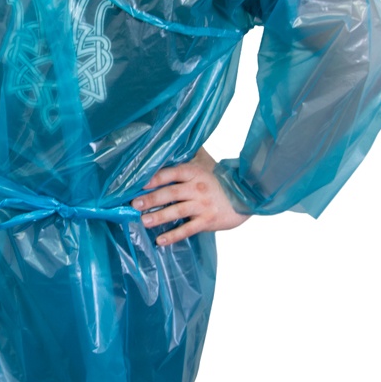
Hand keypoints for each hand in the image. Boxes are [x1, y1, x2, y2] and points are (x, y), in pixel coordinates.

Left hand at [130, 147, 251, 245]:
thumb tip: (174, 139)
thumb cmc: (220, 178)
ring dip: (159, 216)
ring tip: (143, 221)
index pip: (172, 172)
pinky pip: (188, 229)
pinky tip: (160, 241)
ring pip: (177, 211)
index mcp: (194, 172)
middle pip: (171, 193)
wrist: (246, 195)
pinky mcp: (208, 221)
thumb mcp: (206, 163)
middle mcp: (197, 188)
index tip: (138, 183)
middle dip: (151, 198)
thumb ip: (189, 154)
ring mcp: (202, 205)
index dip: (154, 177)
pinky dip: (174, 236)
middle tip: (134, 204)